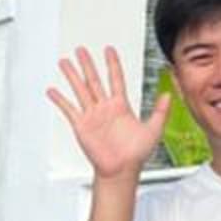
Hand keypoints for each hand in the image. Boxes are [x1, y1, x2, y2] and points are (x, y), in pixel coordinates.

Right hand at [47, 44, 165, 183]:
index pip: (116, 78)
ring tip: (64, 62)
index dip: (112, 63)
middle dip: (88, 64)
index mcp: (121, 106)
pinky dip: (59, 99)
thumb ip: (161, 111)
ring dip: (72, 76)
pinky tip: (52, 90)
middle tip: (81, 50)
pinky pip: (68, 109)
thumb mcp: (154, 129)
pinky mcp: (81, 125)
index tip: (109, 50)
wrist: (121, 170)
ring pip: (80, 89)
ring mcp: (92, 115)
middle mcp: (105, 108)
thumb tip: (168, 95)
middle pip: (94, 79)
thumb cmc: (136, 154)